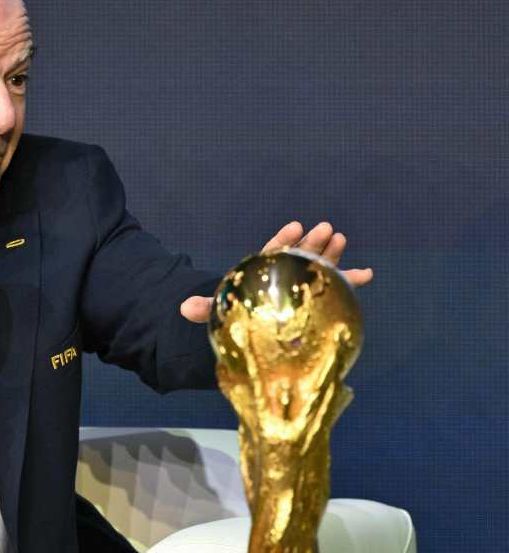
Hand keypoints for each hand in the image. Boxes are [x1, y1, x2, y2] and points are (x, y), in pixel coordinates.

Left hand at [180, 221, 374, 322]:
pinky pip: (336, 287)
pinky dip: (351, 281)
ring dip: (330, 253)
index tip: (294, 227)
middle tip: (325, 228)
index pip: (271, 252)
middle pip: (298, 254)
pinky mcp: (317, 296)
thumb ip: (204, 309)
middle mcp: (284, 273)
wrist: (253, 325)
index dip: (282, 240)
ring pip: (318, 265)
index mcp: (261, 271)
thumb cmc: (236, 312)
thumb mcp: (219, 310)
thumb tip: (183, 308)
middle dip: (311, 242)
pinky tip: (368, 274)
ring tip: (340, 238)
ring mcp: (302, 282)